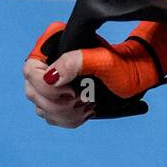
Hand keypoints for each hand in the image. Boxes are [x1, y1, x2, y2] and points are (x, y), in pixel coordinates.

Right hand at [22, 22, 161, 127]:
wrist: (136, 75)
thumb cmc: (124, 64)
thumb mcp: (104, 60)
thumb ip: (77, 61)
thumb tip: (51, 76)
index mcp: (55, 47)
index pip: (30, 69)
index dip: (46, 86)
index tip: (73, 91)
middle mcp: (49, 63)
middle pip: (33, 92)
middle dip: (59, 103)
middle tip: (84, 99)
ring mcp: (52, 82)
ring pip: (41, 107)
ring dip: (66, 113)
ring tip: (89, 104)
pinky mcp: (58, 98)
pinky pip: (50, 116)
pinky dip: (69, 119)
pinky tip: (86, 110)